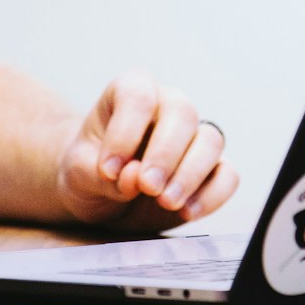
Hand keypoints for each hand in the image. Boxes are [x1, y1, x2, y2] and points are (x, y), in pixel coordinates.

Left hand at [56, 71, 238, 228]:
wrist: (101, 196)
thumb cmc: (88, 171)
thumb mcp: (77, 173)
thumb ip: (99, 175)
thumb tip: (135, 178)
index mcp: (131, 91)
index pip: (137, 96)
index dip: (125, 133)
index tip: (108, 169)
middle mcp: (168, 105)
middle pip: (183, 114)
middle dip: (166, 154)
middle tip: (148, 187)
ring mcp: (194, 137)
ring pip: (211, 141)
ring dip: (191, 174)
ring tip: (166, 202)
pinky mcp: (210, 170)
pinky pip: (227, 176)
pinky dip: (212, 195)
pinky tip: (187, 212)